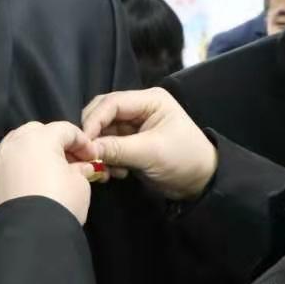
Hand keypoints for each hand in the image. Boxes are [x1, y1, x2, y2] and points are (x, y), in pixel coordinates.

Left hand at [0, 121, 98, 224]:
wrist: (27, 234)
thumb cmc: (60, 202)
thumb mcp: (80, 184)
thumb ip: (81, 170)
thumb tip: (81, 167)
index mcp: (40, 137)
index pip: (66, 130)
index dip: (83, 142)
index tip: (93, 158)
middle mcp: (16, 142)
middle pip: (39, 131)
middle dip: (57, 142)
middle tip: (72, 161)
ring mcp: (0, 160)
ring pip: (21, 145)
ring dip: (38, 152)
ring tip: (52, 170)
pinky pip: (11, 163)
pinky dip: (23, 166)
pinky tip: (35, 181)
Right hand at [80, 88, 216, 201]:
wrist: (201, 183)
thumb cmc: (183, 160)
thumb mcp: (150, 153)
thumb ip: (117, 149)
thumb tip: (87, 149)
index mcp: (150, 100)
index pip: (112, 103)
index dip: (94, 121)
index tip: (83, 143)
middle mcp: (140, 108)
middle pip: (104, 114)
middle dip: (94, 135)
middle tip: (88, 156)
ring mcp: (135, 125)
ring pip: (104, 132)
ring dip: (100, 150)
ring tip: (105, 170)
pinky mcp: (131, 142)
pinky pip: (110, 145)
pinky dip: (107, 158)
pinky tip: (115, 173)